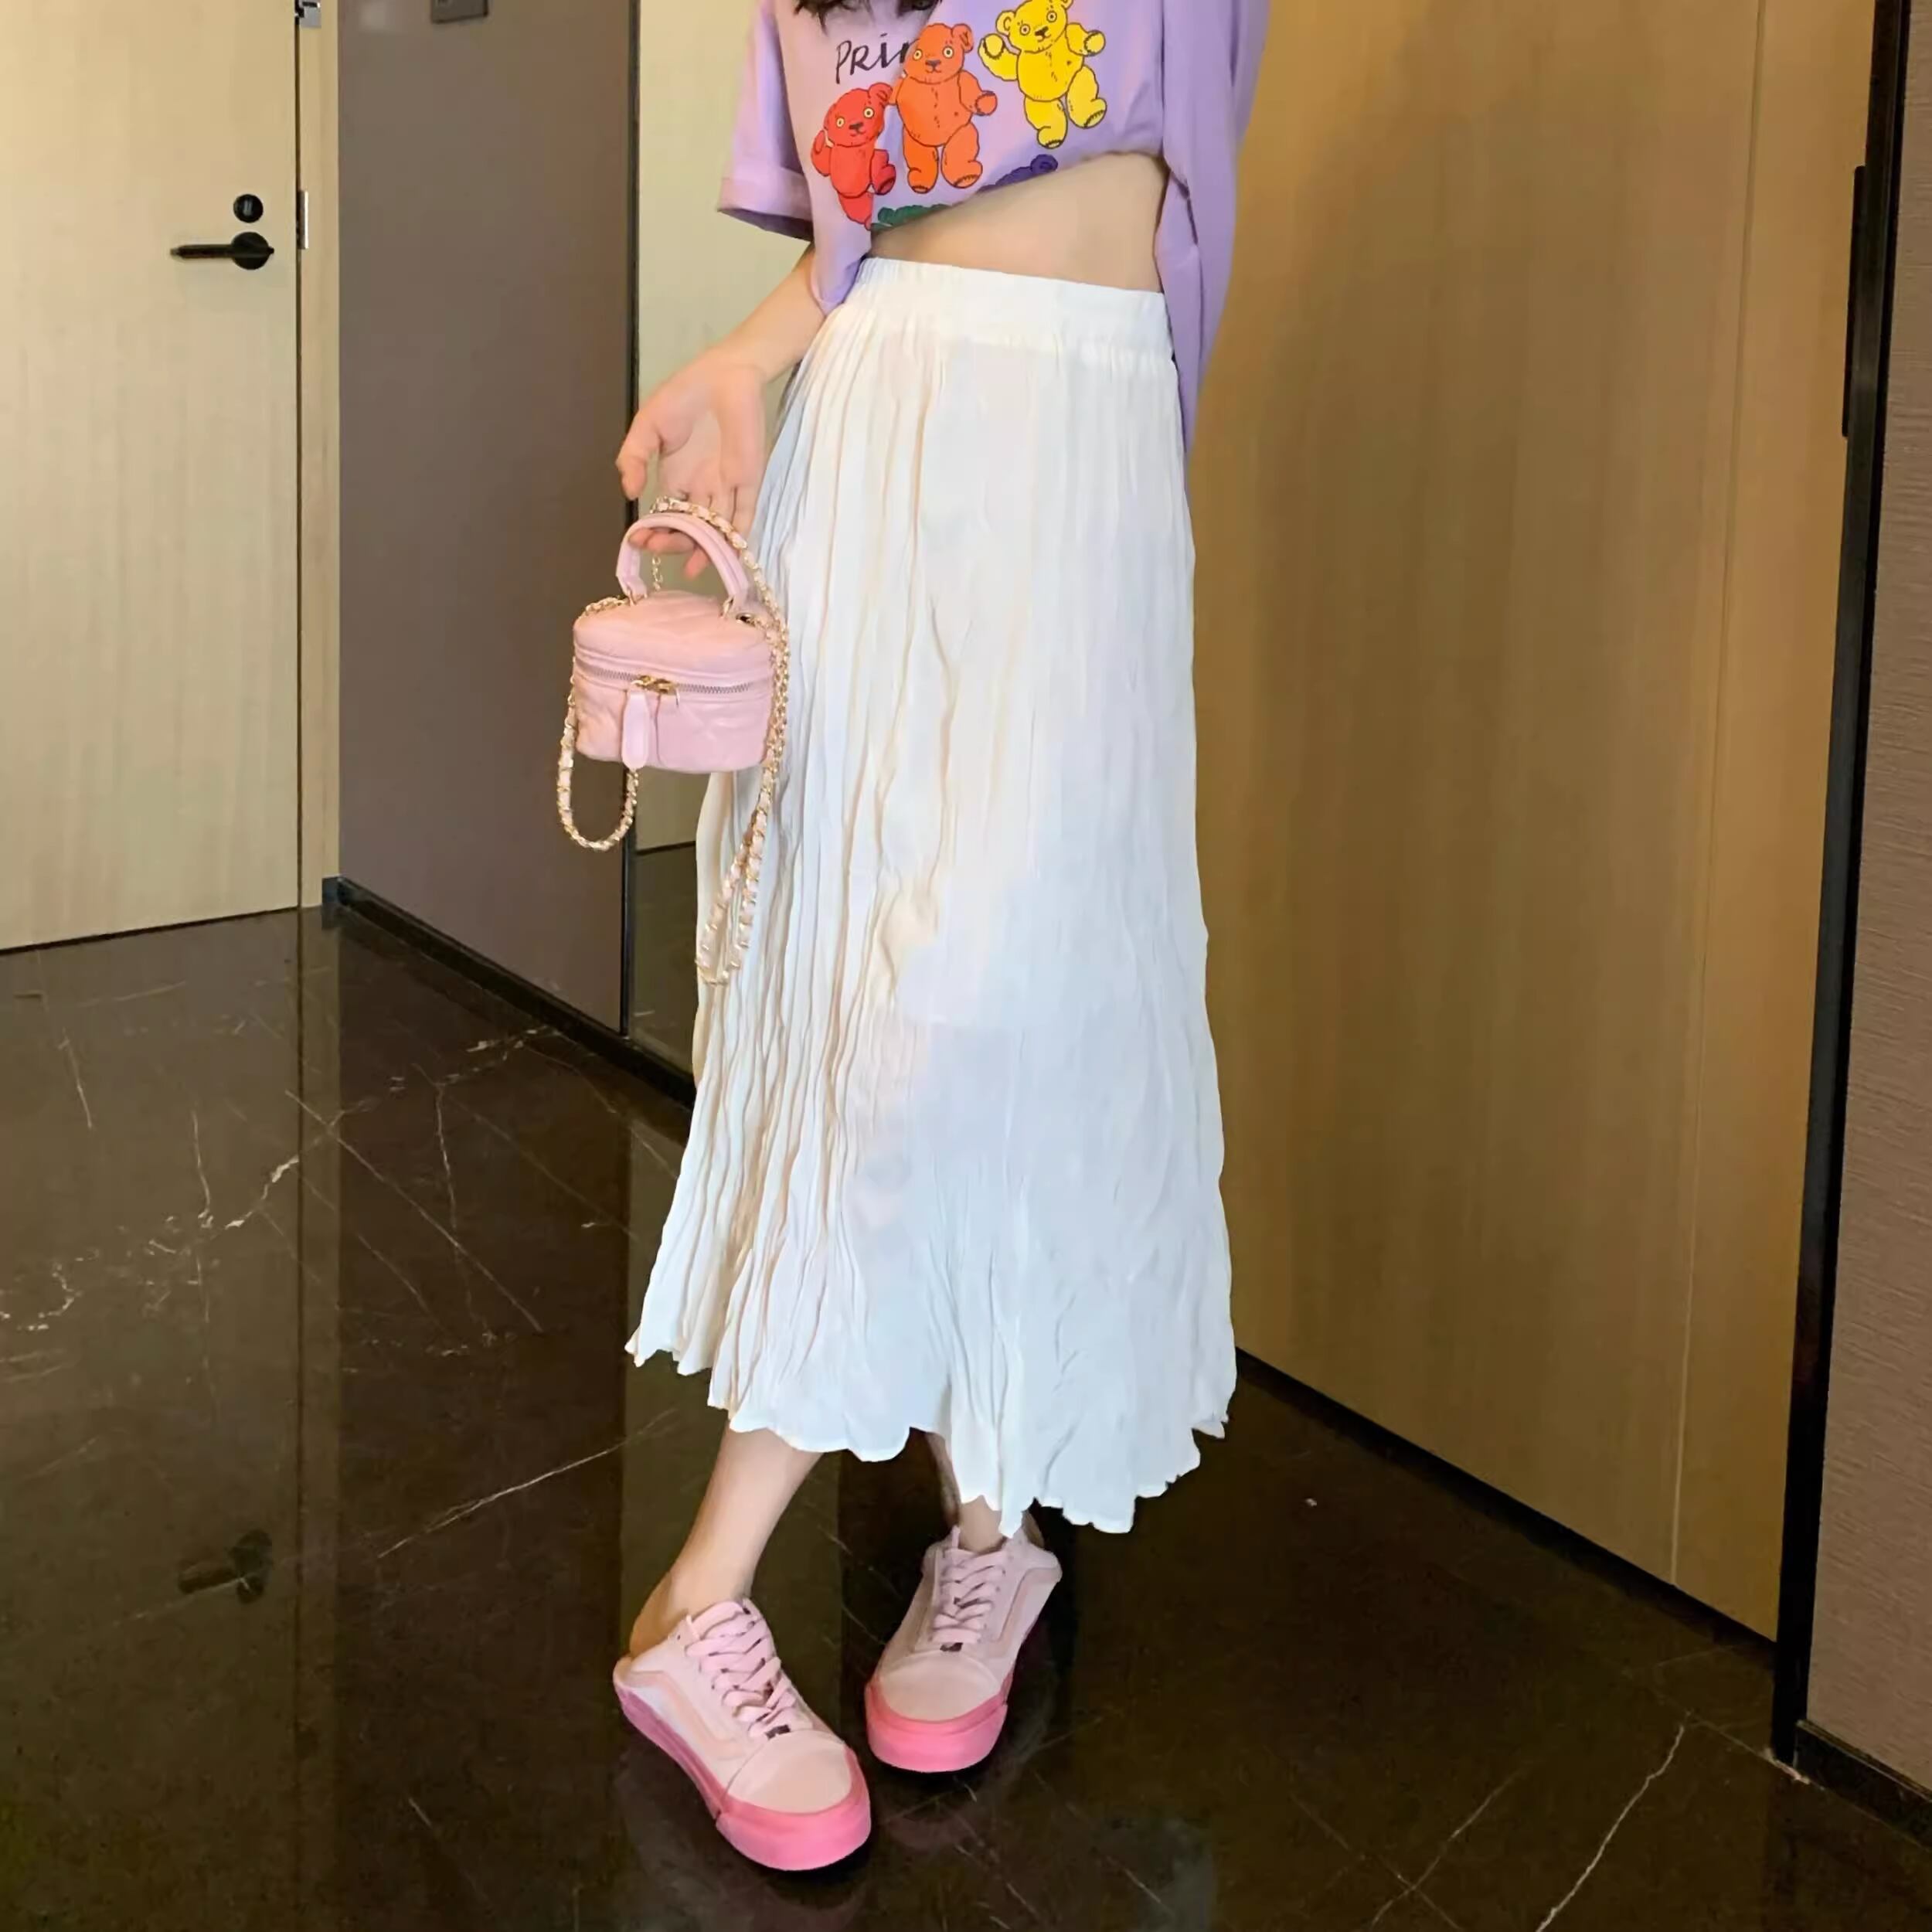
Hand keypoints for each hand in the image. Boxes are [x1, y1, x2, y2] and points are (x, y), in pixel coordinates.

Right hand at [615, 352, 766, 576]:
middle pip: (690, 528)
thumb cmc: (685, 395)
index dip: (654, 531)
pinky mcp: (749, 480)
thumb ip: (634, 456)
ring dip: (704, 549)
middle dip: (674, 543)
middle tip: (659, 547)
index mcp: (677, 478)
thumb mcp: (648, 425)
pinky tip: (724, 552)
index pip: (666, 515)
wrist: (725, 374)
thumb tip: (628, 491)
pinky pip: (744, 514)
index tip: (639, 540)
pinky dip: (736, 535)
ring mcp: (726, 486)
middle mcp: (701, 488)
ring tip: (692, 565)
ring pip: (716, 528)